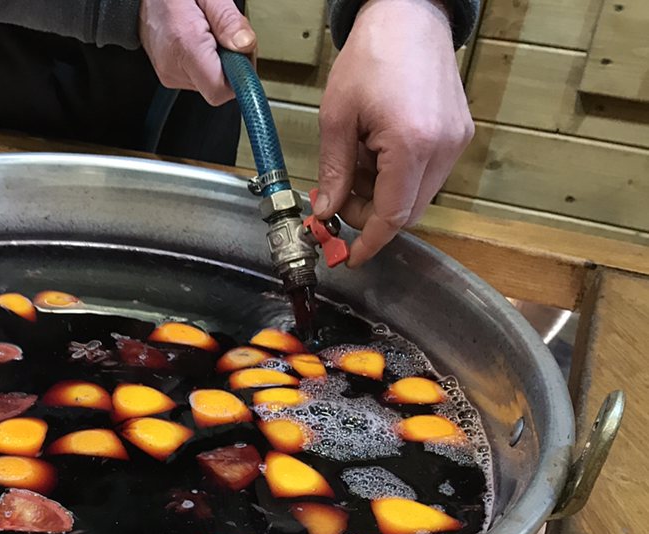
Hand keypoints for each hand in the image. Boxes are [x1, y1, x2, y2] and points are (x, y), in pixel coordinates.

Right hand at [138, 0, 256, 105]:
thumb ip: (227, 20)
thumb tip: (244, 45)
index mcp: (186, 46)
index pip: (218, 90)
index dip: (239, 78)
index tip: (243, 58)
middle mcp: (175, 68)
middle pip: (218, 88)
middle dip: (233, 65)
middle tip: (227, 36)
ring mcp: (170, 75)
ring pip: (211, 83)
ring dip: (221, 63)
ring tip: (211, 35)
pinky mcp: (170, 76)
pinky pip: (200, 79)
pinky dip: (208, 63)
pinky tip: (202, 43)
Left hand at [313, 0, 473, 265]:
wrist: (410, 15)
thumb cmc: (372, 56)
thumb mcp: (336, 117)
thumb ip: (333, 172)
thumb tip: (325, 213)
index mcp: (412, 145)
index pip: (392, 216)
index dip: (368, 242)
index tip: (348, 258)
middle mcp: (443, 147)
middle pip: (407, 212)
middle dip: (368, 216)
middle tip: (336, 199)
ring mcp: (456, 141)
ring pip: (416, 196)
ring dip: (381, 195)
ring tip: (355, 164)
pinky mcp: (459, 134)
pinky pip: (427, 175)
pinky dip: (397, 177)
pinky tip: (376, 153)